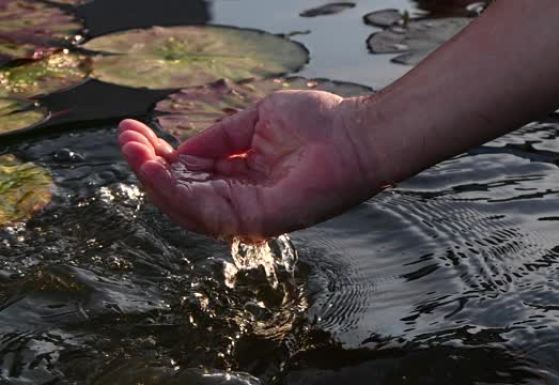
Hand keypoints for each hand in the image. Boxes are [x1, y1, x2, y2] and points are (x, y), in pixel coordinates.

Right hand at [118, 90, 379, 239]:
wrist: (355, 134)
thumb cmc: (318, 124)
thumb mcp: (255, 121)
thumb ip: (219, 138)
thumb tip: (180, 149)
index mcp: (242, 177)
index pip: (190, 174)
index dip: (159, 156)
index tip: (132, 131)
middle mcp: (241, 199)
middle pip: (182, 192)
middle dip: (148, 167)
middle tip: (123, 139)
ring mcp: (248, 212)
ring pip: (186, 205)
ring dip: (153, 179)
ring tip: (131, 151)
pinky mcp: (256, 219)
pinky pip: (206, 210)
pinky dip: (175, 190)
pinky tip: (154, 167)